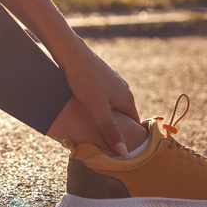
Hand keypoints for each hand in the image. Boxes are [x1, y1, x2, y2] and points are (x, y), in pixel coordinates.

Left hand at [59, 37, 139, 155]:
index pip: (135, 125)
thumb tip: (124, 152)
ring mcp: (114, 83)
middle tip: (104, 142)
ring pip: (114, 106)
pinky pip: (105, 98)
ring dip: (107, 117)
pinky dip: (100, 106)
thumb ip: (110, 129)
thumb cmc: (85, 80)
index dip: (129, 138)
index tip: (120, 151)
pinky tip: (88, 109)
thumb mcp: (98, 108)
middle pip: (124, 116)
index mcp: (127, 99)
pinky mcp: (103, 78)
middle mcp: (124, 91)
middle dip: (116, 128)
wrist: (72, 54)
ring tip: (95, 127)